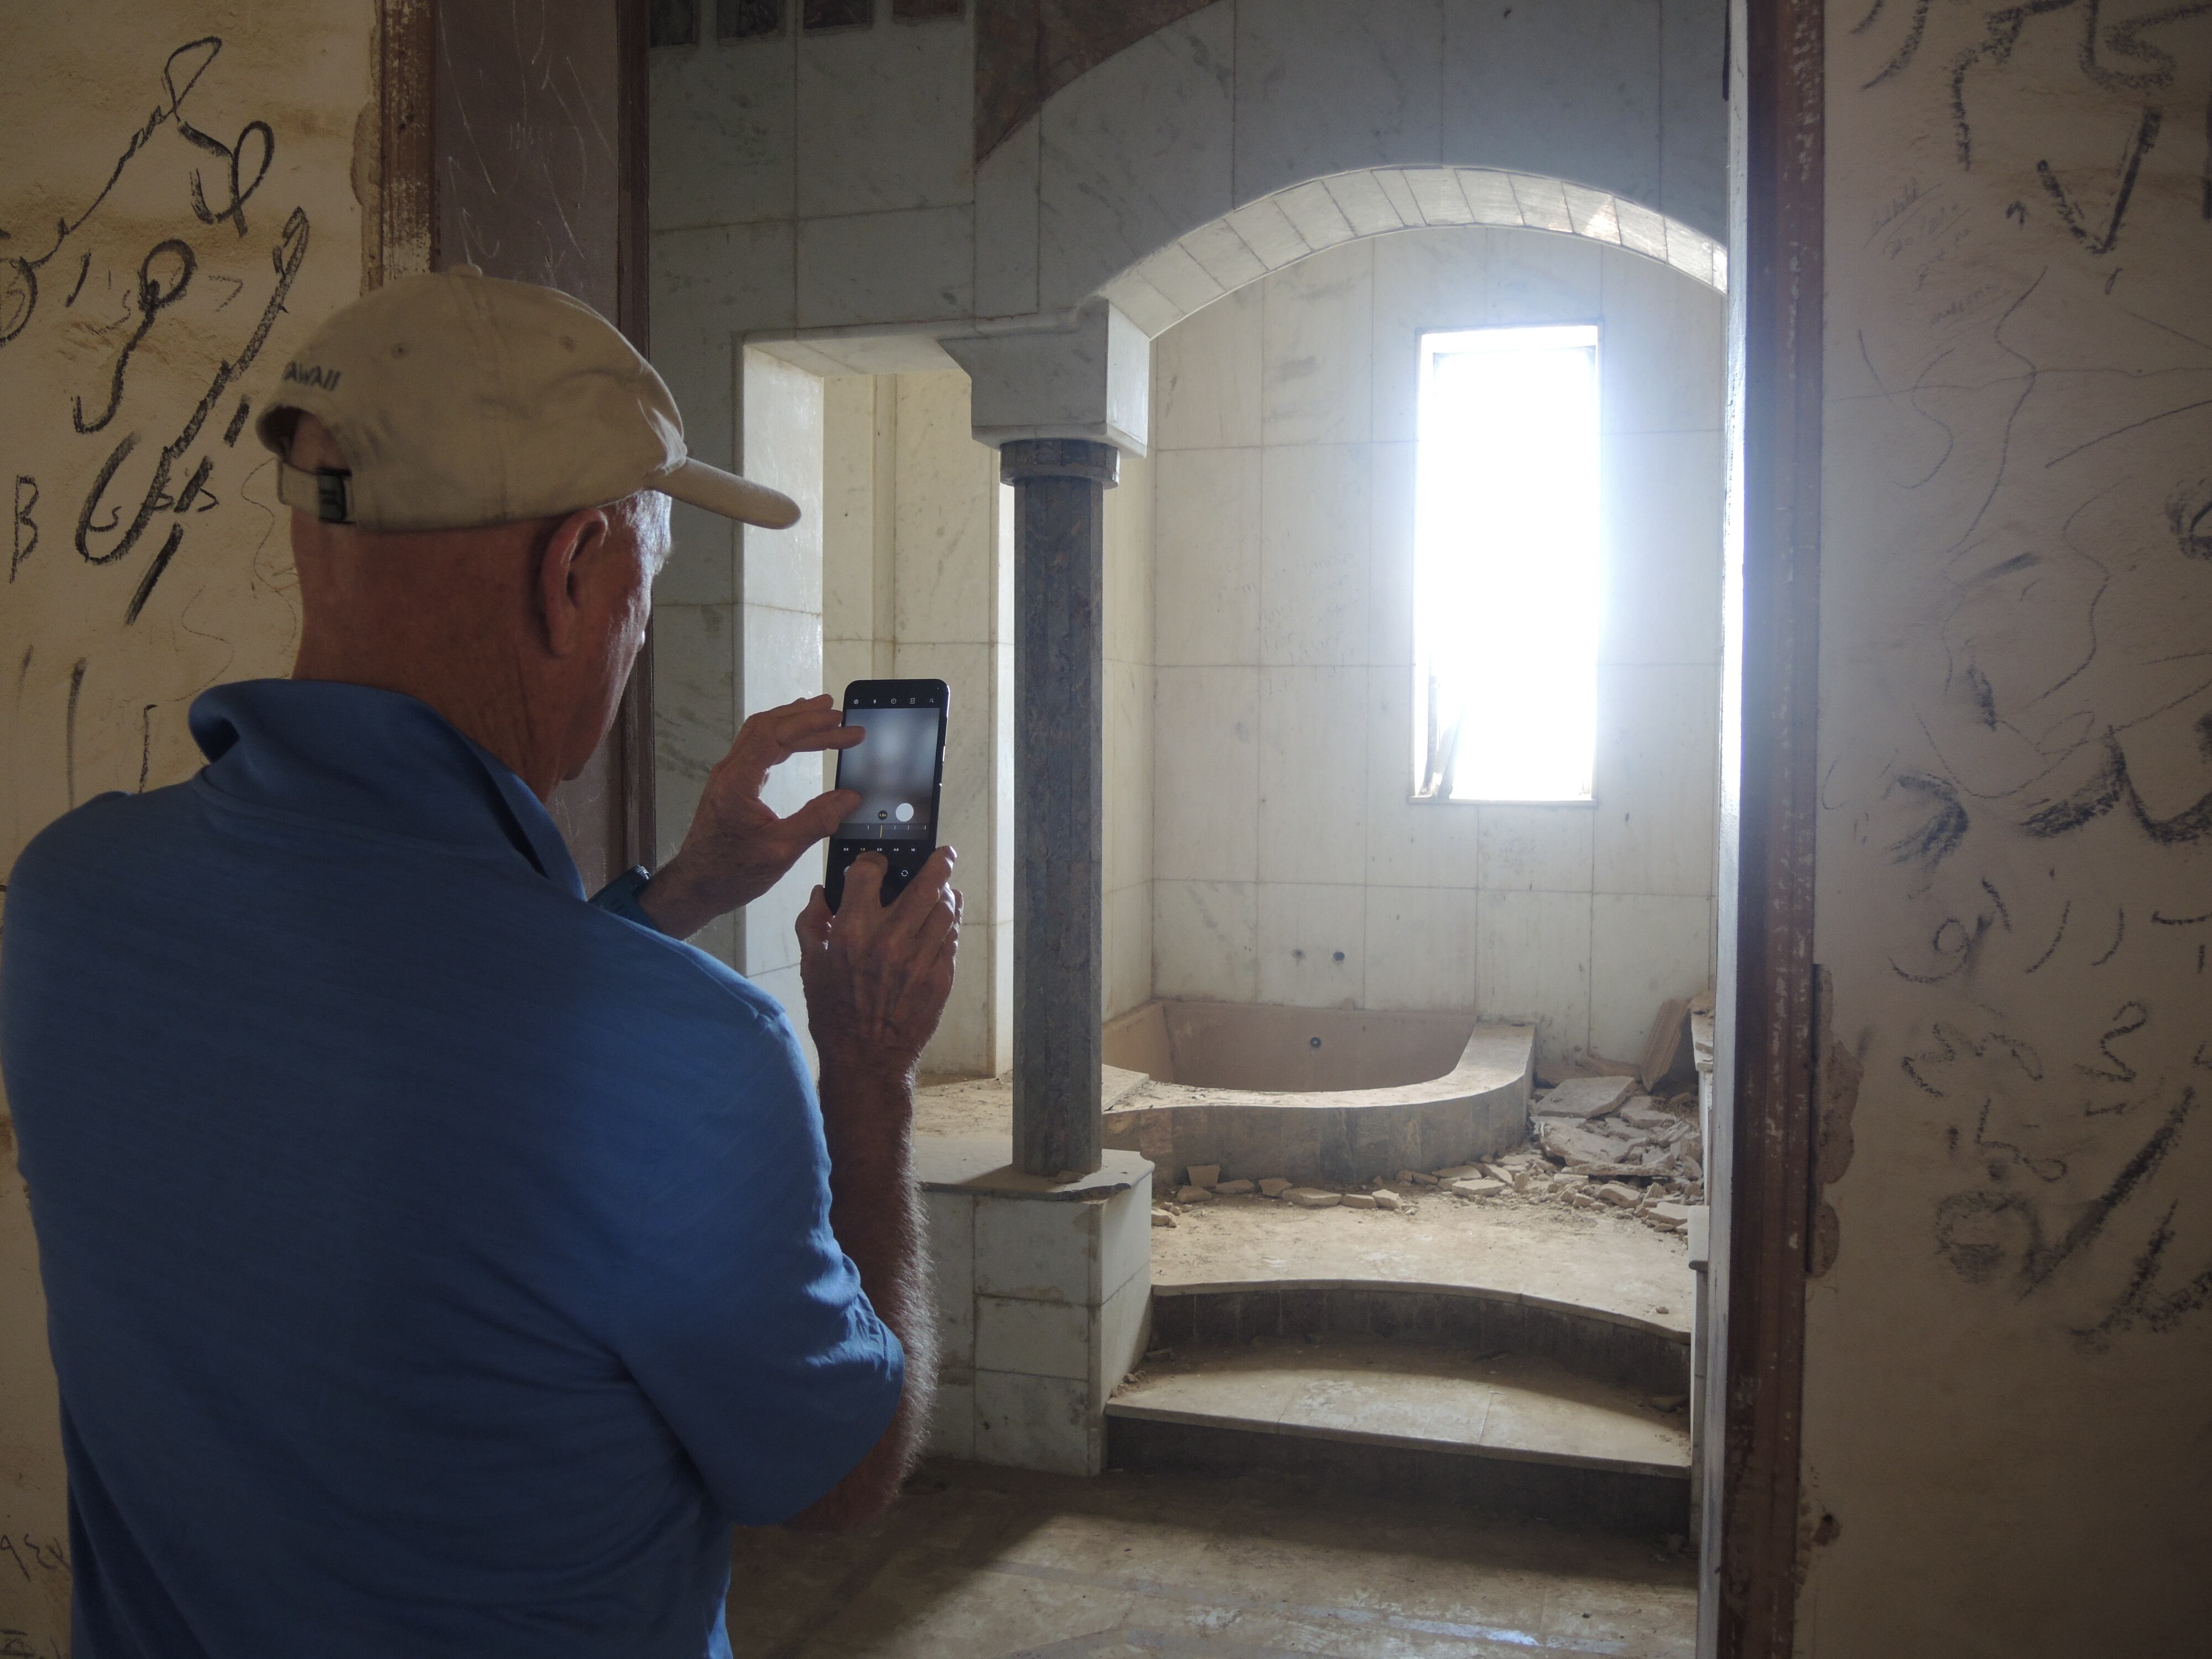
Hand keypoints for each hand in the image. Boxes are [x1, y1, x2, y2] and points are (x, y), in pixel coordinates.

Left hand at [639, 695, 862, 938]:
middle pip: (767, 726)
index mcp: (738, 781)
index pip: (775, 735)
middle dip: (805, 717)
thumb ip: (816, 821)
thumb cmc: (732, 872)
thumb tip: (850, 797)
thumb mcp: (780, 851)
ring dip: (793, 722)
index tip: (841, 723)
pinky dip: (782, 738)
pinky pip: (757, 748)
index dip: (810, 724)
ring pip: (760, 733)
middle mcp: (729, 771)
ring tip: (824, 715)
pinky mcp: (731, 785)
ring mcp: (728, 776)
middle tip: (840, 715)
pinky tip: (797, 741)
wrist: (696, 886)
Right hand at [796, 847, 960, 1085]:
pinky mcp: (940, 978)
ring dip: (948, 893)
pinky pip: (951, 938)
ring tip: (946, 888)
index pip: (870, 871)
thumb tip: (821, 893)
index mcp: (852, 931)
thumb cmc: (834, 1013)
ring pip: (946, 909)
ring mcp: (920, 959)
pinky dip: (950, 924)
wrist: (866, 1059)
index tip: (880, 864)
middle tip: (945, 854)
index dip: (875, 861)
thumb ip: (812, 923)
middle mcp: (889, 939)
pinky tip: (946, 920)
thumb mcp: (811, 966)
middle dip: (939, 862)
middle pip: (927, 882)